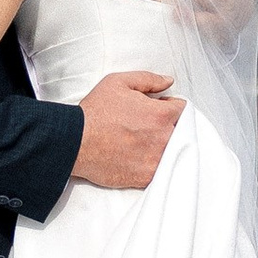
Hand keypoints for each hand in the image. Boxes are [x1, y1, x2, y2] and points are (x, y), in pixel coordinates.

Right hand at [72, 70, 182, 189]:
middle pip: (180, 131)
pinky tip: (137, 156)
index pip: (182, 109)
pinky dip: (153, 163)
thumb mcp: (119, 82)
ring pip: (172, 151)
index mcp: (161, 115)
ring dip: (162, 145)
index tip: (156, 109)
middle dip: (167, 126)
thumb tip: (168, 82)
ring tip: (141, 141)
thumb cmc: (95, 112)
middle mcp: (164, 138)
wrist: (75, 143)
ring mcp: (156, 160)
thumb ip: (149, 79)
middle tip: (146, 126)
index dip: (169, 106)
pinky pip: (160, 169)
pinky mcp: (146, 177)